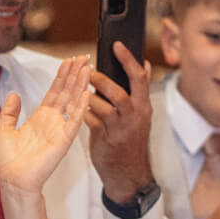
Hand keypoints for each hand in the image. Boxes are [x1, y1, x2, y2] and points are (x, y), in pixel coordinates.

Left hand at [0, 55, 89, 198]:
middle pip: (66, 92)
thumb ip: (9, 112)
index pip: (54, 92)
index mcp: (39, 119)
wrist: (12, 180)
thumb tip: (13, 94)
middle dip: (74, 74)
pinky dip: (81, 106)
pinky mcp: (63, 140)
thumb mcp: (3, 130)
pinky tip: (87, 92)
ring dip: (80, 85)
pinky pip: (74, 120)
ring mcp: (59, 130)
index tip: (69, 61)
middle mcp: (52, 122)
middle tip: (83, 57)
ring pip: (73, 102)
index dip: (62, 76)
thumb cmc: (7, 162)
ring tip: (87, 67)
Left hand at [85, 42, 153, 201]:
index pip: (139, 77)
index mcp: (143, 106)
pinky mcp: (107, 139)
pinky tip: (75, 106)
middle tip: (87, 69)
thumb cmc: (130, 140)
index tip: (117, 44)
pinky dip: (83, 112)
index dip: (128, 59)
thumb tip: (144, 65)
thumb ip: (138, 91)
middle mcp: (135, 116)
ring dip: (89, 95)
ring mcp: (121, 129)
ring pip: (105, 107)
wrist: (128, 173)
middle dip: (103, 79)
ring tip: (77, 85)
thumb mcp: (140, 114)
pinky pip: (92, 122)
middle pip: (121, 91)